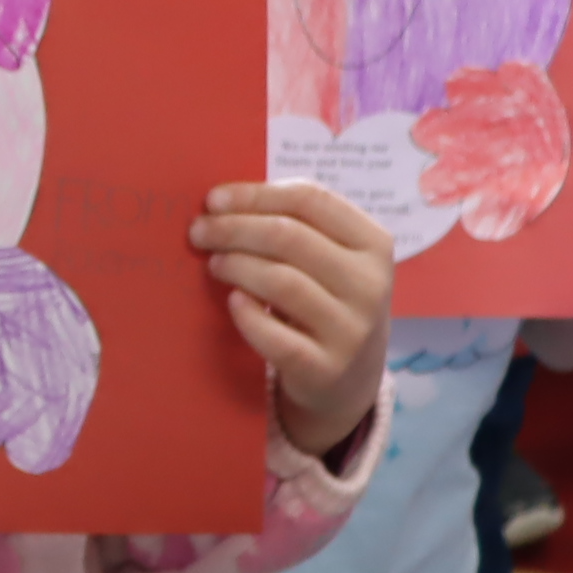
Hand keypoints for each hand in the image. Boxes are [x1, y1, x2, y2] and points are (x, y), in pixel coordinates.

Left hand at [192, 180, 389, 458]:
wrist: (350, 377)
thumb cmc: (327, 300)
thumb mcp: (331, 259)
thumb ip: (296, 226)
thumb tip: (224, 202)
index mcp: (373, 243)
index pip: (311, 200)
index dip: (255, 195)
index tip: (213, 200)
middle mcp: (369, 284)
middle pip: (288, 236)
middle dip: (233, 228)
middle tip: (199, 232)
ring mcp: (351, 329)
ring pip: (281, 281)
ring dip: (236, 266)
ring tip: (214, 264)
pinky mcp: (324, 368)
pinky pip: (275, 335)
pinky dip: (247, 314)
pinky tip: (233, 302)